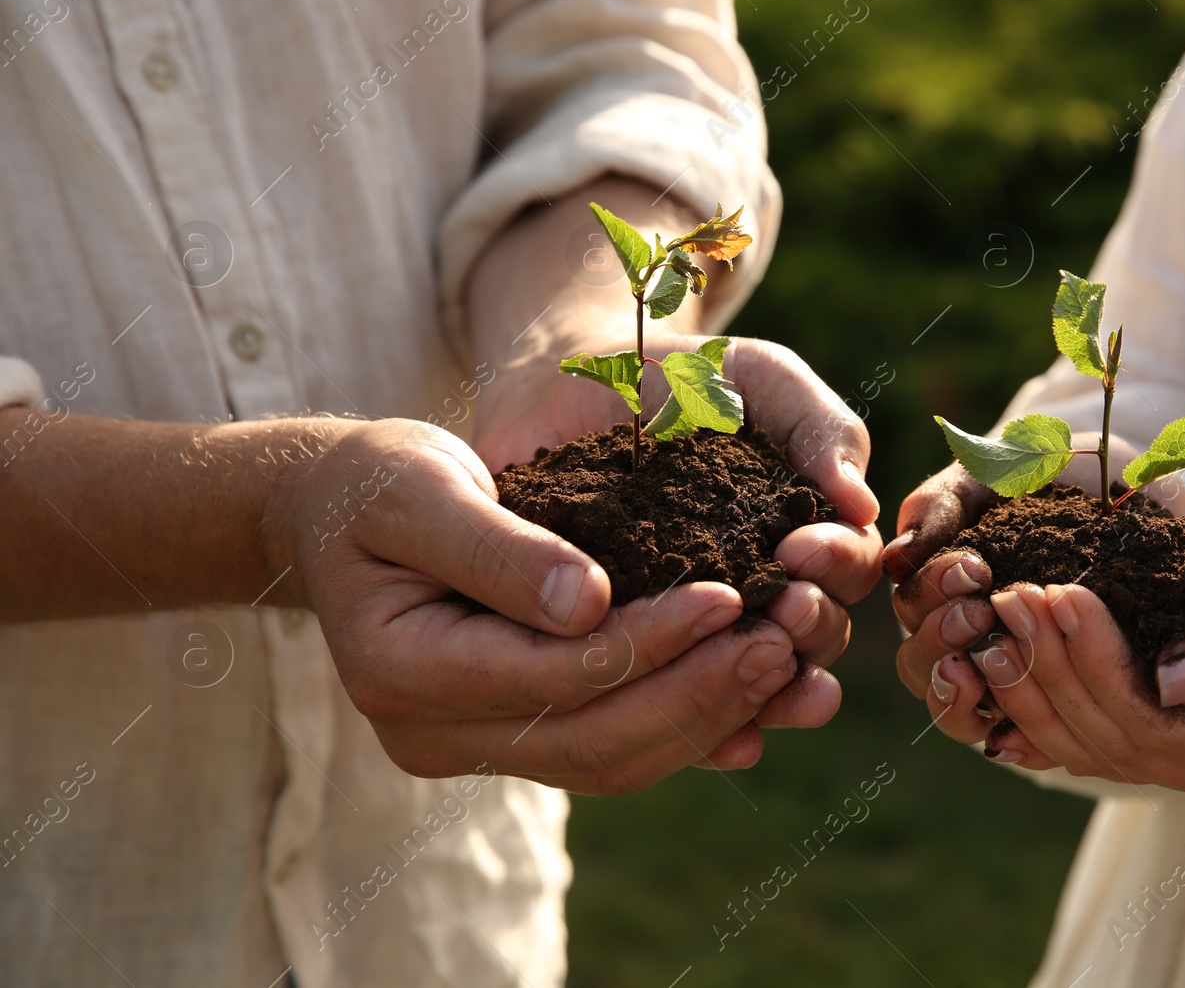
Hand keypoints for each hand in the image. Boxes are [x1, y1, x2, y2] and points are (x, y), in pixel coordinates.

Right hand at [262, 418, 820, 793]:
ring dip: (706, 719)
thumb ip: (495, 545)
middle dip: (697, 694)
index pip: (550, 675)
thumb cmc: (374, 484)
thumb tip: (588, 604)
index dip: (646, 642)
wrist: (339, 517)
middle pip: (592, 740)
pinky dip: (685, 727)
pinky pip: (610, 751)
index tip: (728, 595)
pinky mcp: (513, 739)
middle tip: (783, 641)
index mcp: (400, 669)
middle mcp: (431, 734)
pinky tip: (753, 695)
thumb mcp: (419, 487)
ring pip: (611, 761)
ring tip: (784, 663)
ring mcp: (472, 748)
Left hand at [474, 333, 881, 730]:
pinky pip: (679, 713)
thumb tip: (861, 501)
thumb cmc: (678, 375)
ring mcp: (701, 631)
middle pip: (812, 637)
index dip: (839, 565)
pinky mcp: (636, 655)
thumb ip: (818, 424)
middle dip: (811, 627)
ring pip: (755, 686)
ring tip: (760, 665)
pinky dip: (709, 736)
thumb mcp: (757, 377)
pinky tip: (724, 741)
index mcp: (806, 534)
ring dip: (770, 687)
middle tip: (786, 605)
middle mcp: (764, 593)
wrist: (570, 382)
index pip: (848, 568)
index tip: (805, 546)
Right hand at [887, 434, 1184, 707]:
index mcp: (939, 587)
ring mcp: (996, 678)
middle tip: (982, 610)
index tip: (972, 568)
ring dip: (958, 689)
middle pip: (919, 663)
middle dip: (943, 637)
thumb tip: (895, 559)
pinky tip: (1016, 721)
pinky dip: (1006, 732)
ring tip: (988, 660)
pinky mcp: (1041, 708)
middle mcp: (959, 638)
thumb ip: (939, 505)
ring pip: (951, 708)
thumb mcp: (992, 475)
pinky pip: (1007, 741)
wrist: (1127, 490)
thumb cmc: (1051, 478)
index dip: (932, 591)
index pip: (911, 606)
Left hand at [971, 512, 1184, 807]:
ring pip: (1085, 745)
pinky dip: (1033, 699)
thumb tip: (1173, 683)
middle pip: (1110, 741)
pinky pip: (1082, 733)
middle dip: (1052, 667)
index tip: (1060, 593)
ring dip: (1032, 680)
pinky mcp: (1158, 730)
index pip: (1160, 730)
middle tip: (1012, 596)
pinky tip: (992, 659)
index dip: (1099, 667)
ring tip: (999, 612)